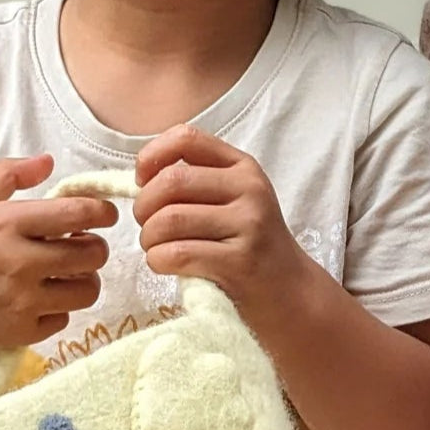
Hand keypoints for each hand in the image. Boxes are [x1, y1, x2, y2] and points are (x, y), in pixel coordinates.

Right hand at [0, 154, 115, 349]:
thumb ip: (9, 176)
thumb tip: (47, 161)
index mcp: (8, 223)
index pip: (81, 213)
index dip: (102, 212)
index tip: (101, 215)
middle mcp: (19, 262)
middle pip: (95, 254)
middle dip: (94, 246)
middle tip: (78, 245)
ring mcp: (21, 301)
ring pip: (88, 290)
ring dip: (83, 279)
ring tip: (63, 273)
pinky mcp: (20, 332)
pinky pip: (64, 319)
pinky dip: (57, 309)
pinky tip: (37, 298)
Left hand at [134, 125, 302, 325]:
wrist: (290, 290)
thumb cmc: (249, 244)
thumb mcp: (235, 200)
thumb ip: (197, 181)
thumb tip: (140, 176)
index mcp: (243, 168)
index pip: (186, 139)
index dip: (151, 156)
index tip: (142, 182)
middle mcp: (250, 189)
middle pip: (170, 182)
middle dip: (143, 208)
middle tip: (149, 227)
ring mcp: (248, 225)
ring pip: (168, 220)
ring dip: (149, 239)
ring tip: (158, 249)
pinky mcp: (240, 262)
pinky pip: (175, 254)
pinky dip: (158, 262)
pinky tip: (168, 266)